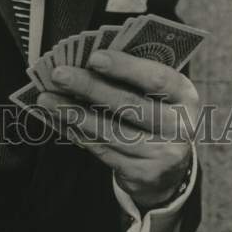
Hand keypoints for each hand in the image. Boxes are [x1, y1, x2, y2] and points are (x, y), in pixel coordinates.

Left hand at [37, 50, 198, 210]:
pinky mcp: (142, 174)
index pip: (156, 78)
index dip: (125, 67)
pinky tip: (59, 120)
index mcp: (185, 95)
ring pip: (109, 130)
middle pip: (128, 104)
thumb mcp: (158, 93)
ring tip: (47, 99)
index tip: (94, 57)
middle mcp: (179, 126)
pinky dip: (77, 133)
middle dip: (89, 87)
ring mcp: (162, 154)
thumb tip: (86, 58)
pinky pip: (102, 150)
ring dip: (73, 113)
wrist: (171, 169)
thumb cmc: (156, 113)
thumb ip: (133, 76)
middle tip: (59, 74)